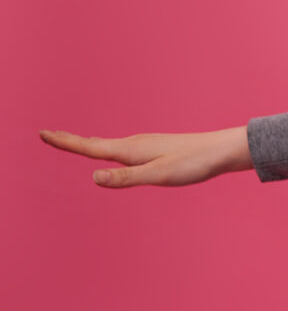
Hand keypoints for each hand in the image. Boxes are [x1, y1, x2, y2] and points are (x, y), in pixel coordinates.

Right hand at [38, 126, 252, 187]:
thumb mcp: (159, 175)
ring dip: (89, 142)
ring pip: (110, 144)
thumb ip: (127, 178)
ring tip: (76, 142)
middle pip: (96, 142)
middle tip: (50, 135)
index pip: (90, 147)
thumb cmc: (193, 164)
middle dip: (72, 140)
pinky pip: (124, 147)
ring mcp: (147, 144)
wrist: (222, 151)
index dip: (65, 142)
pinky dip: (109, 146)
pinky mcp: (158, 148)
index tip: (43, 133)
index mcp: (131, 150)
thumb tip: (94, 177)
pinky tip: (117, 151)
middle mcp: (135, 143)